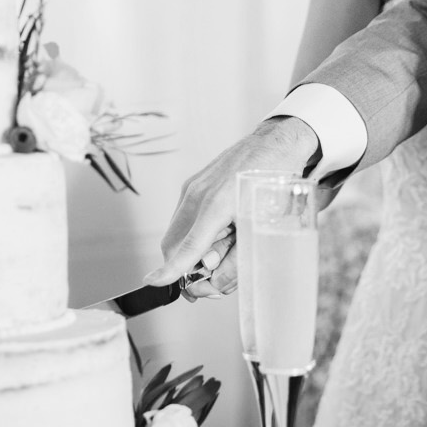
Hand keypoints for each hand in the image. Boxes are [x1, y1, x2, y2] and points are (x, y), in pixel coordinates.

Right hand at [147, 117, 318, 296]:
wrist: (274, 143)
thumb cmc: (274, 182)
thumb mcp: (264, 226)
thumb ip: (239, 259)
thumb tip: (216, 283)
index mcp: (218, 205)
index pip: (188, 246)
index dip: (170, 269)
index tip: (152, 282)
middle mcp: (198, 195)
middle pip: (174, 245)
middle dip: (187, 269)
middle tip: (214, 281)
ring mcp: (192, 188)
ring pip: (178, 233)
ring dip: (193, 251)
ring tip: (227, 246)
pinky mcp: (193, 185)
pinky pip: (184, 219)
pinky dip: (196, 234)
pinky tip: (222, 230)